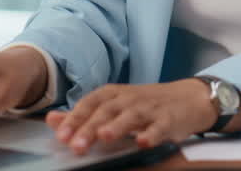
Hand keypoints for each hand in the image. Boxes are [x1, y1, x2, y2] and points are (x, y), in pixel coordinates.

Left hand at [45, 79, 216, 153]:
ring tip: (104, 136)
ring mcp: (150, 108)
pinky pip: (160, 126)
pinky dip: (152, 133)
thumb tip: (52, 120)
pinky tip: (143, 142)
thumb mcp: (114, 106)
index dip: (75, 118)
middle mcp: (129, 99)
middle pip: (107, 111)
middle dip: (90, 127)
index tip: (61, 135)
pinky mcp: (169, 119)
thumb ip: (84, 114)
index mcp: (113, 95)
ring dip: (117, 126)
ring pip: (132, 115)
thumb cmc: (145, 105)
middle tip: (75, 145)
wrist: (188, 98)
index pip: (90, 103)